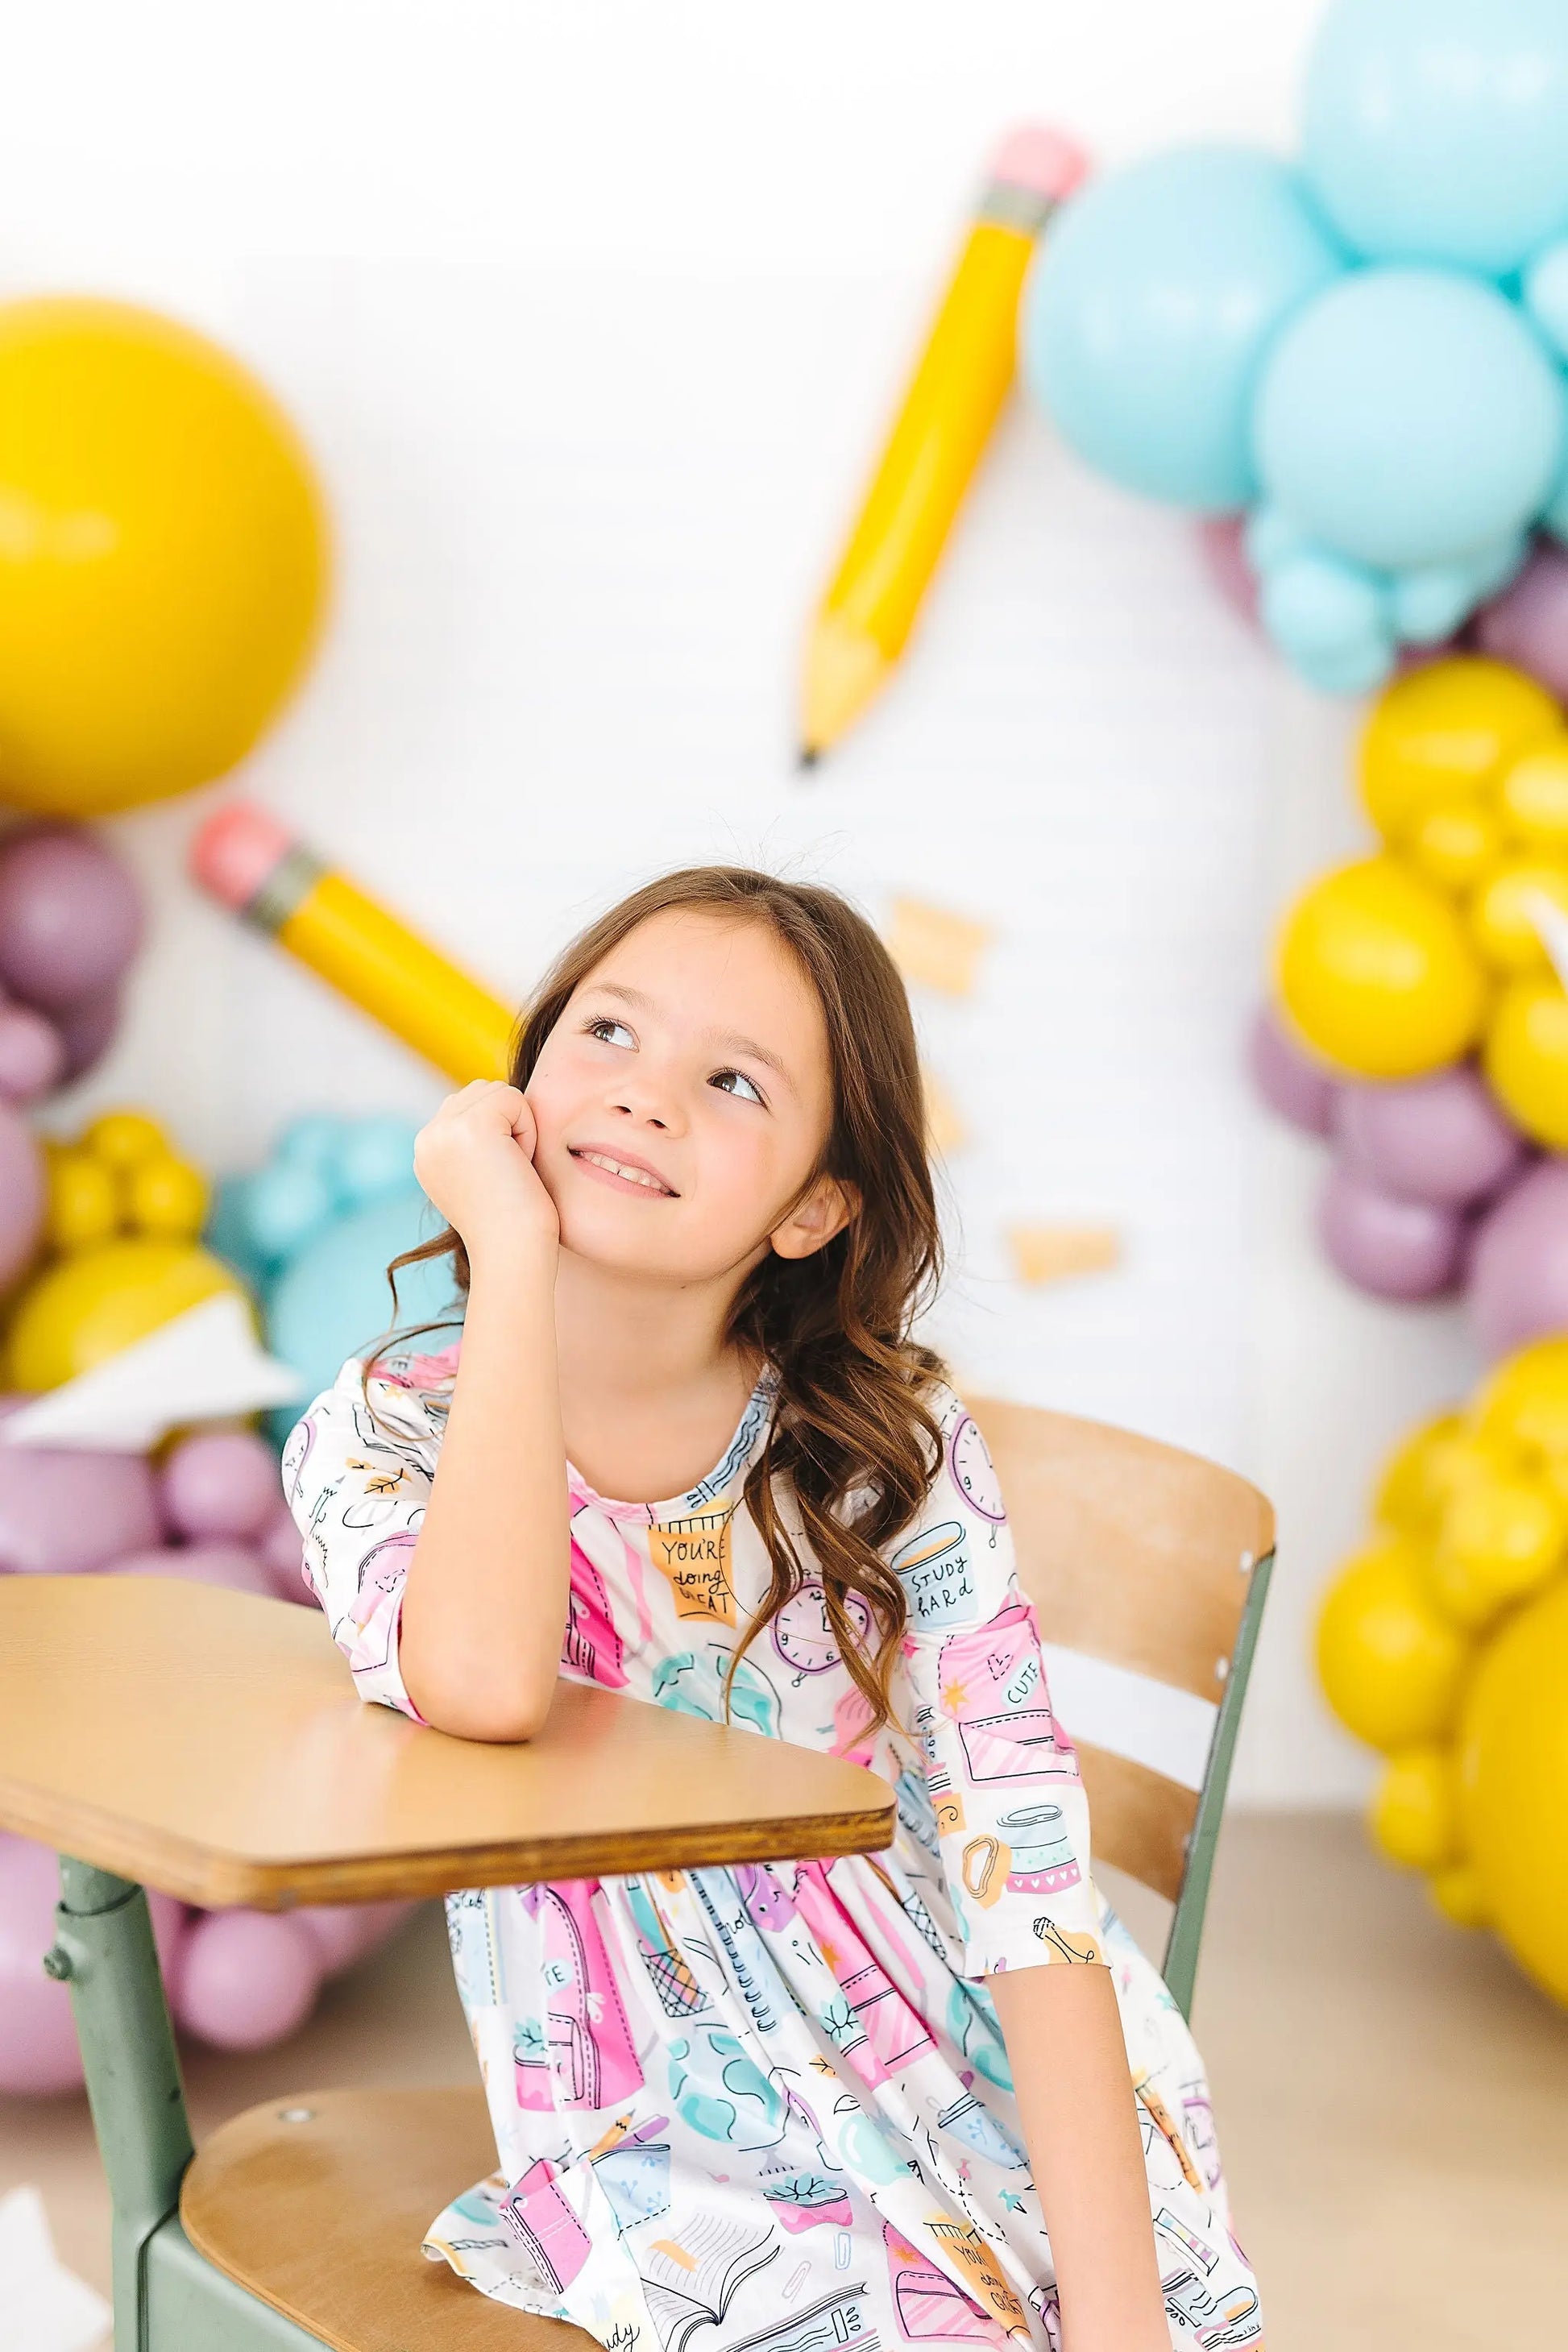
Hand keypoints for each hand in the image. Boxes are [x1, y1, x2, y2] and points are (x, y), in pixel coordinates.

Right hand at [413, 1081, 557, 1266]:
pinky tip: (519, 1165)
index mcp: (426, 1151)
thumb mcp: (477, 1178)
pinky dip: (528, 1130)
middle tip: (508, 1173)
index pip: (468, 1105)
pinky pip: (514, 1099)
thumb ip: (471, 1144)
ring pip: (497, 1092)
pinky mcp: (470, 1124)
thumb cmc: (511, 1224)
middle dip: (507, 1125)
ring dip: (518, 1127)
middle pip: (482, 1092)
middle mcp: (426, 1138)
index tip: (498, 1178)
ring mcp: (443, 1130)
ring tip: (512, 1169)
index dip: (499, 1134)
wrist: (512, 1253)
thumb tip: (491, 1109)